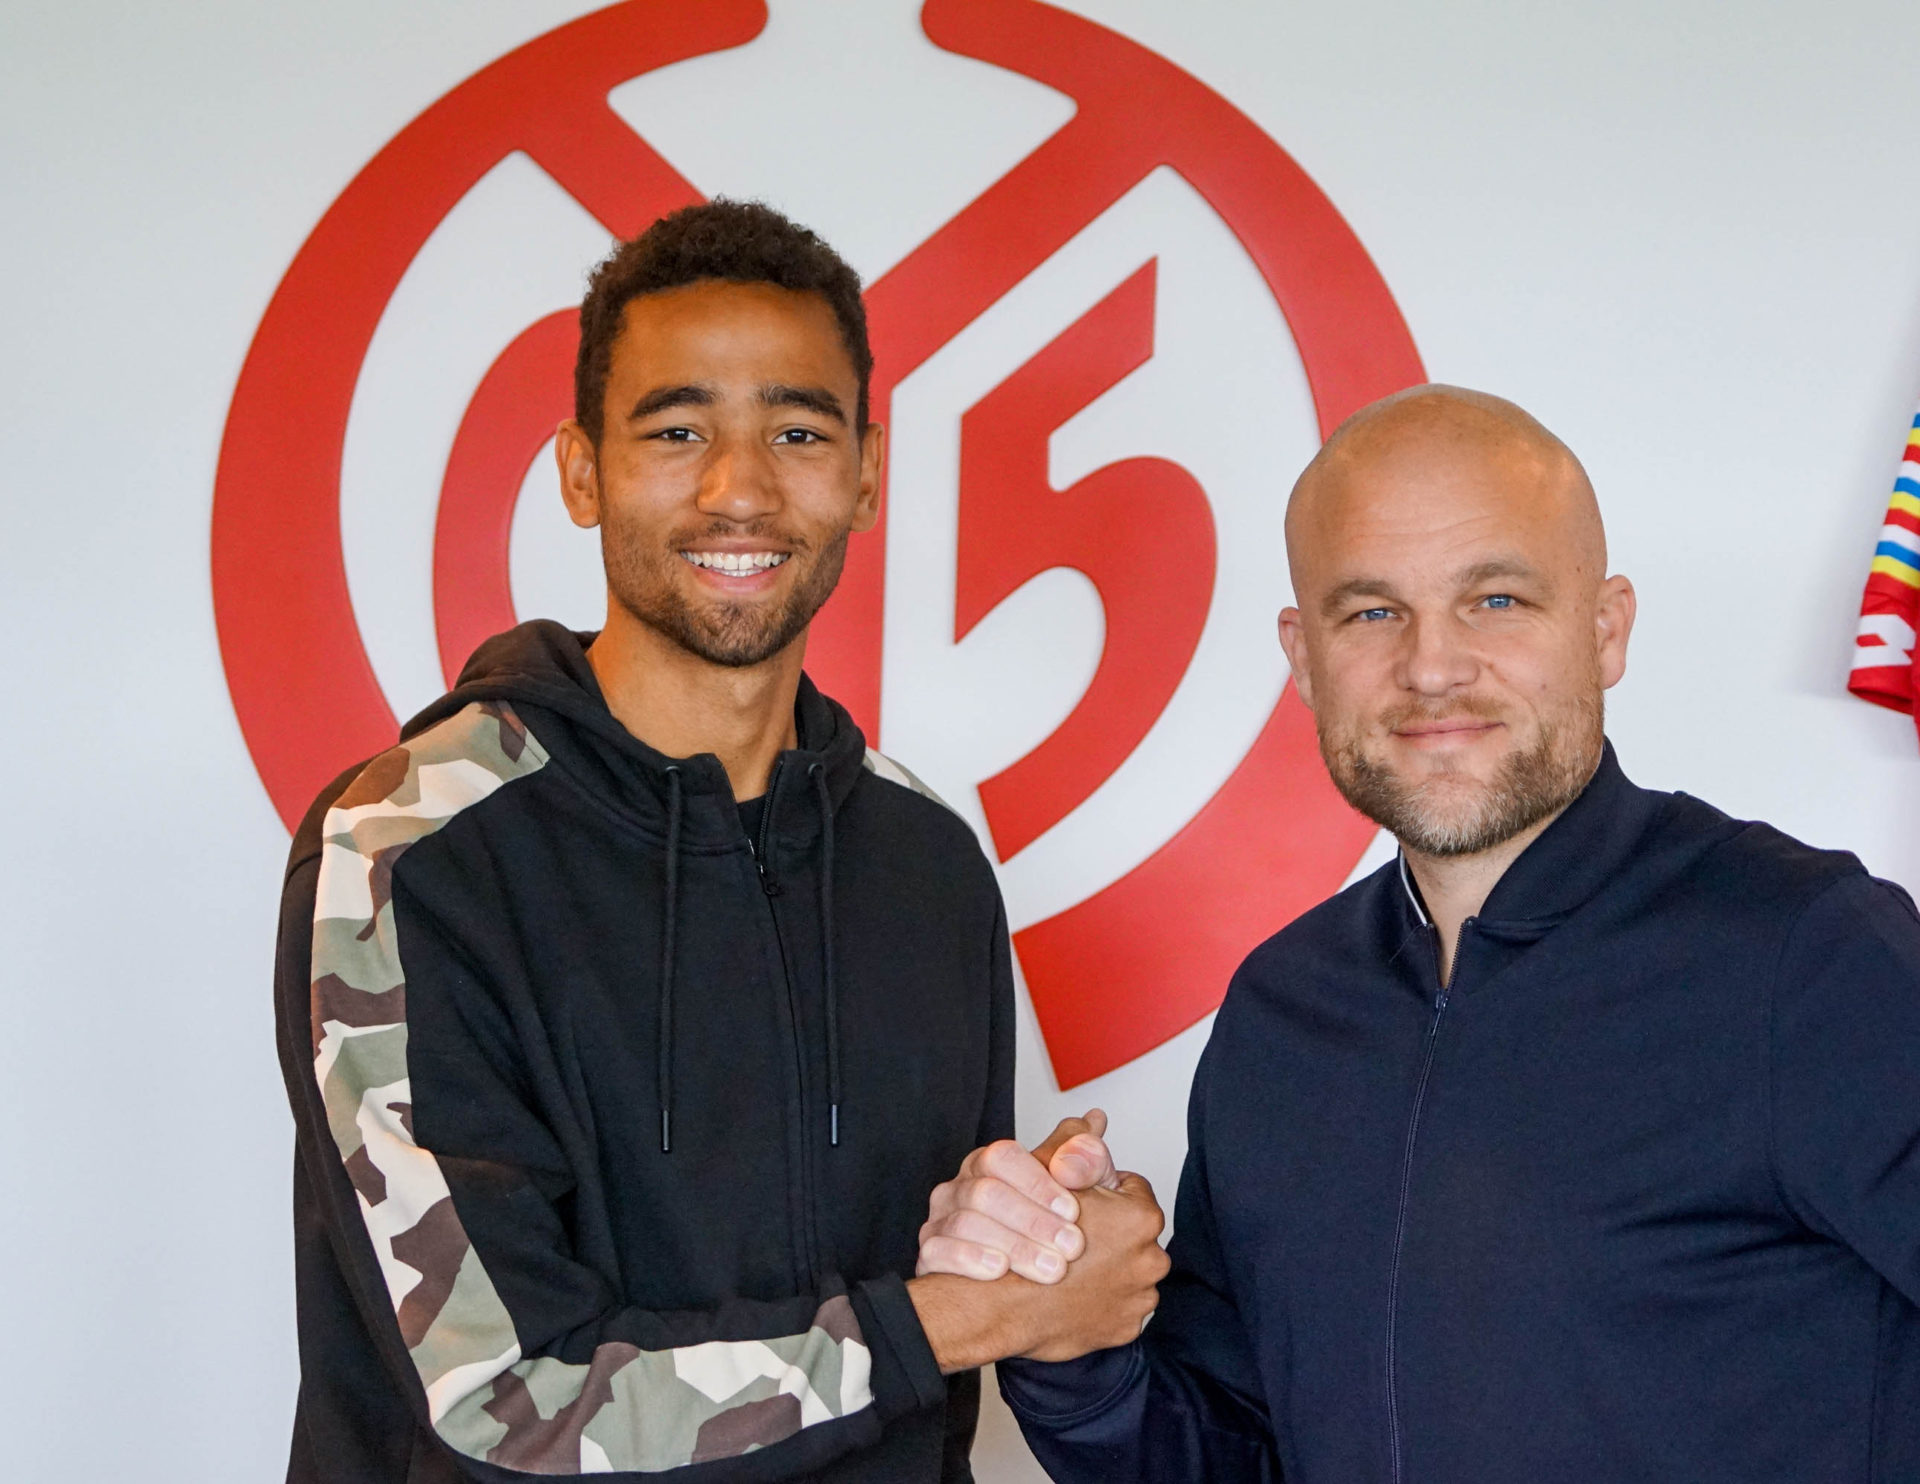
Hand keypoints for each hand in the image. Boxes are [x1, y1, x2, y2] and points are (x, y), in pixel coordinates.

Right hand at [909, 1170, 1168, 1370]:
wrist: (997, 1307)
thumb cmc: (1018, 1237)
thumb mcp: (1046, 1177)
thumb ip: (1074, 1148)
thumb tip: (1095, 1119)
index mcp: (1140, 1216)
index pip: (1129, 1189)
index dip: (1097, 1193)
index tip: (1075, 1204)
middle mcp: (1151, 1258)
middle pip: (1131, 1233)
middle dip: (1103, 1232)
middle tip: (1072, 1237)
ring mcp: (1140, 1298)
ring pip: (1127, 1271)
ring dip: (1102, 1268)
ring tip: (1067, 1267)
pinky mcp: (1125, 1330)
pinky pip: (1119, 1309)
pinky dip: (1099, 1301)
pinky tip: (1071, 1294)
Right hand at [917, 1111, 1119, 1283]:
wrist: (1033, 1285)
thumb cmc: (1056, 1230)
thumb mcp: (1084, 1194)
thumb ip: (1086, 1159)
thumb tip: (1095, 1121)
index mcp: (990, 1163)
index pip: (1003, 1156)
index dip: (1038, 1183)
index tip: (1073, 1211)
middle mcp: (960, 1186)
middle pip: (985, 1192)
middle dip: (1033, 1221)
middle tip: (1072, 1246)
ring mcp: (939, 1220)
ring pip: (964, 1223)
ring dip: (1013, 1245)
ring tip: (1051, 1268)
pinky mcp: (929, 1255)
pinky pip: (937, 1252)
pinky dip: (970, 1259)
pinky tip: (1000, 1270)